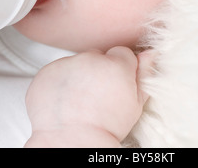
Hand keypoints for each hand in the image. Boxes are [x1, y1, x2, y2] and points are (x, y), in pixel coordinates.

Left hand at [25, 47, 151, 146]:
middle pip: (98, 55)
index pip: (122, 52)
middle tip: (97, 95)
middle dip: (98, 70)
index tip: (116, 85)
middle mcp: (90, 58)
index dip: (120, 69)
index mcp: (116, 64)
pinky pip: (57, 70)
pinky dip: (60, 81)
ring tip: (79, 100)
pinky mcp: (46, 72)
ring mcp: (66, 64)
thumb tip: (150, 53)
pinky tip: (64, 101)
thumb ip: (144, 75)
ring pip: (77, 62)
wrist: (71, 144)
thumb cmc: (107, 128)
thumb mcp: (135, 105)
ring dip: (78, 74)